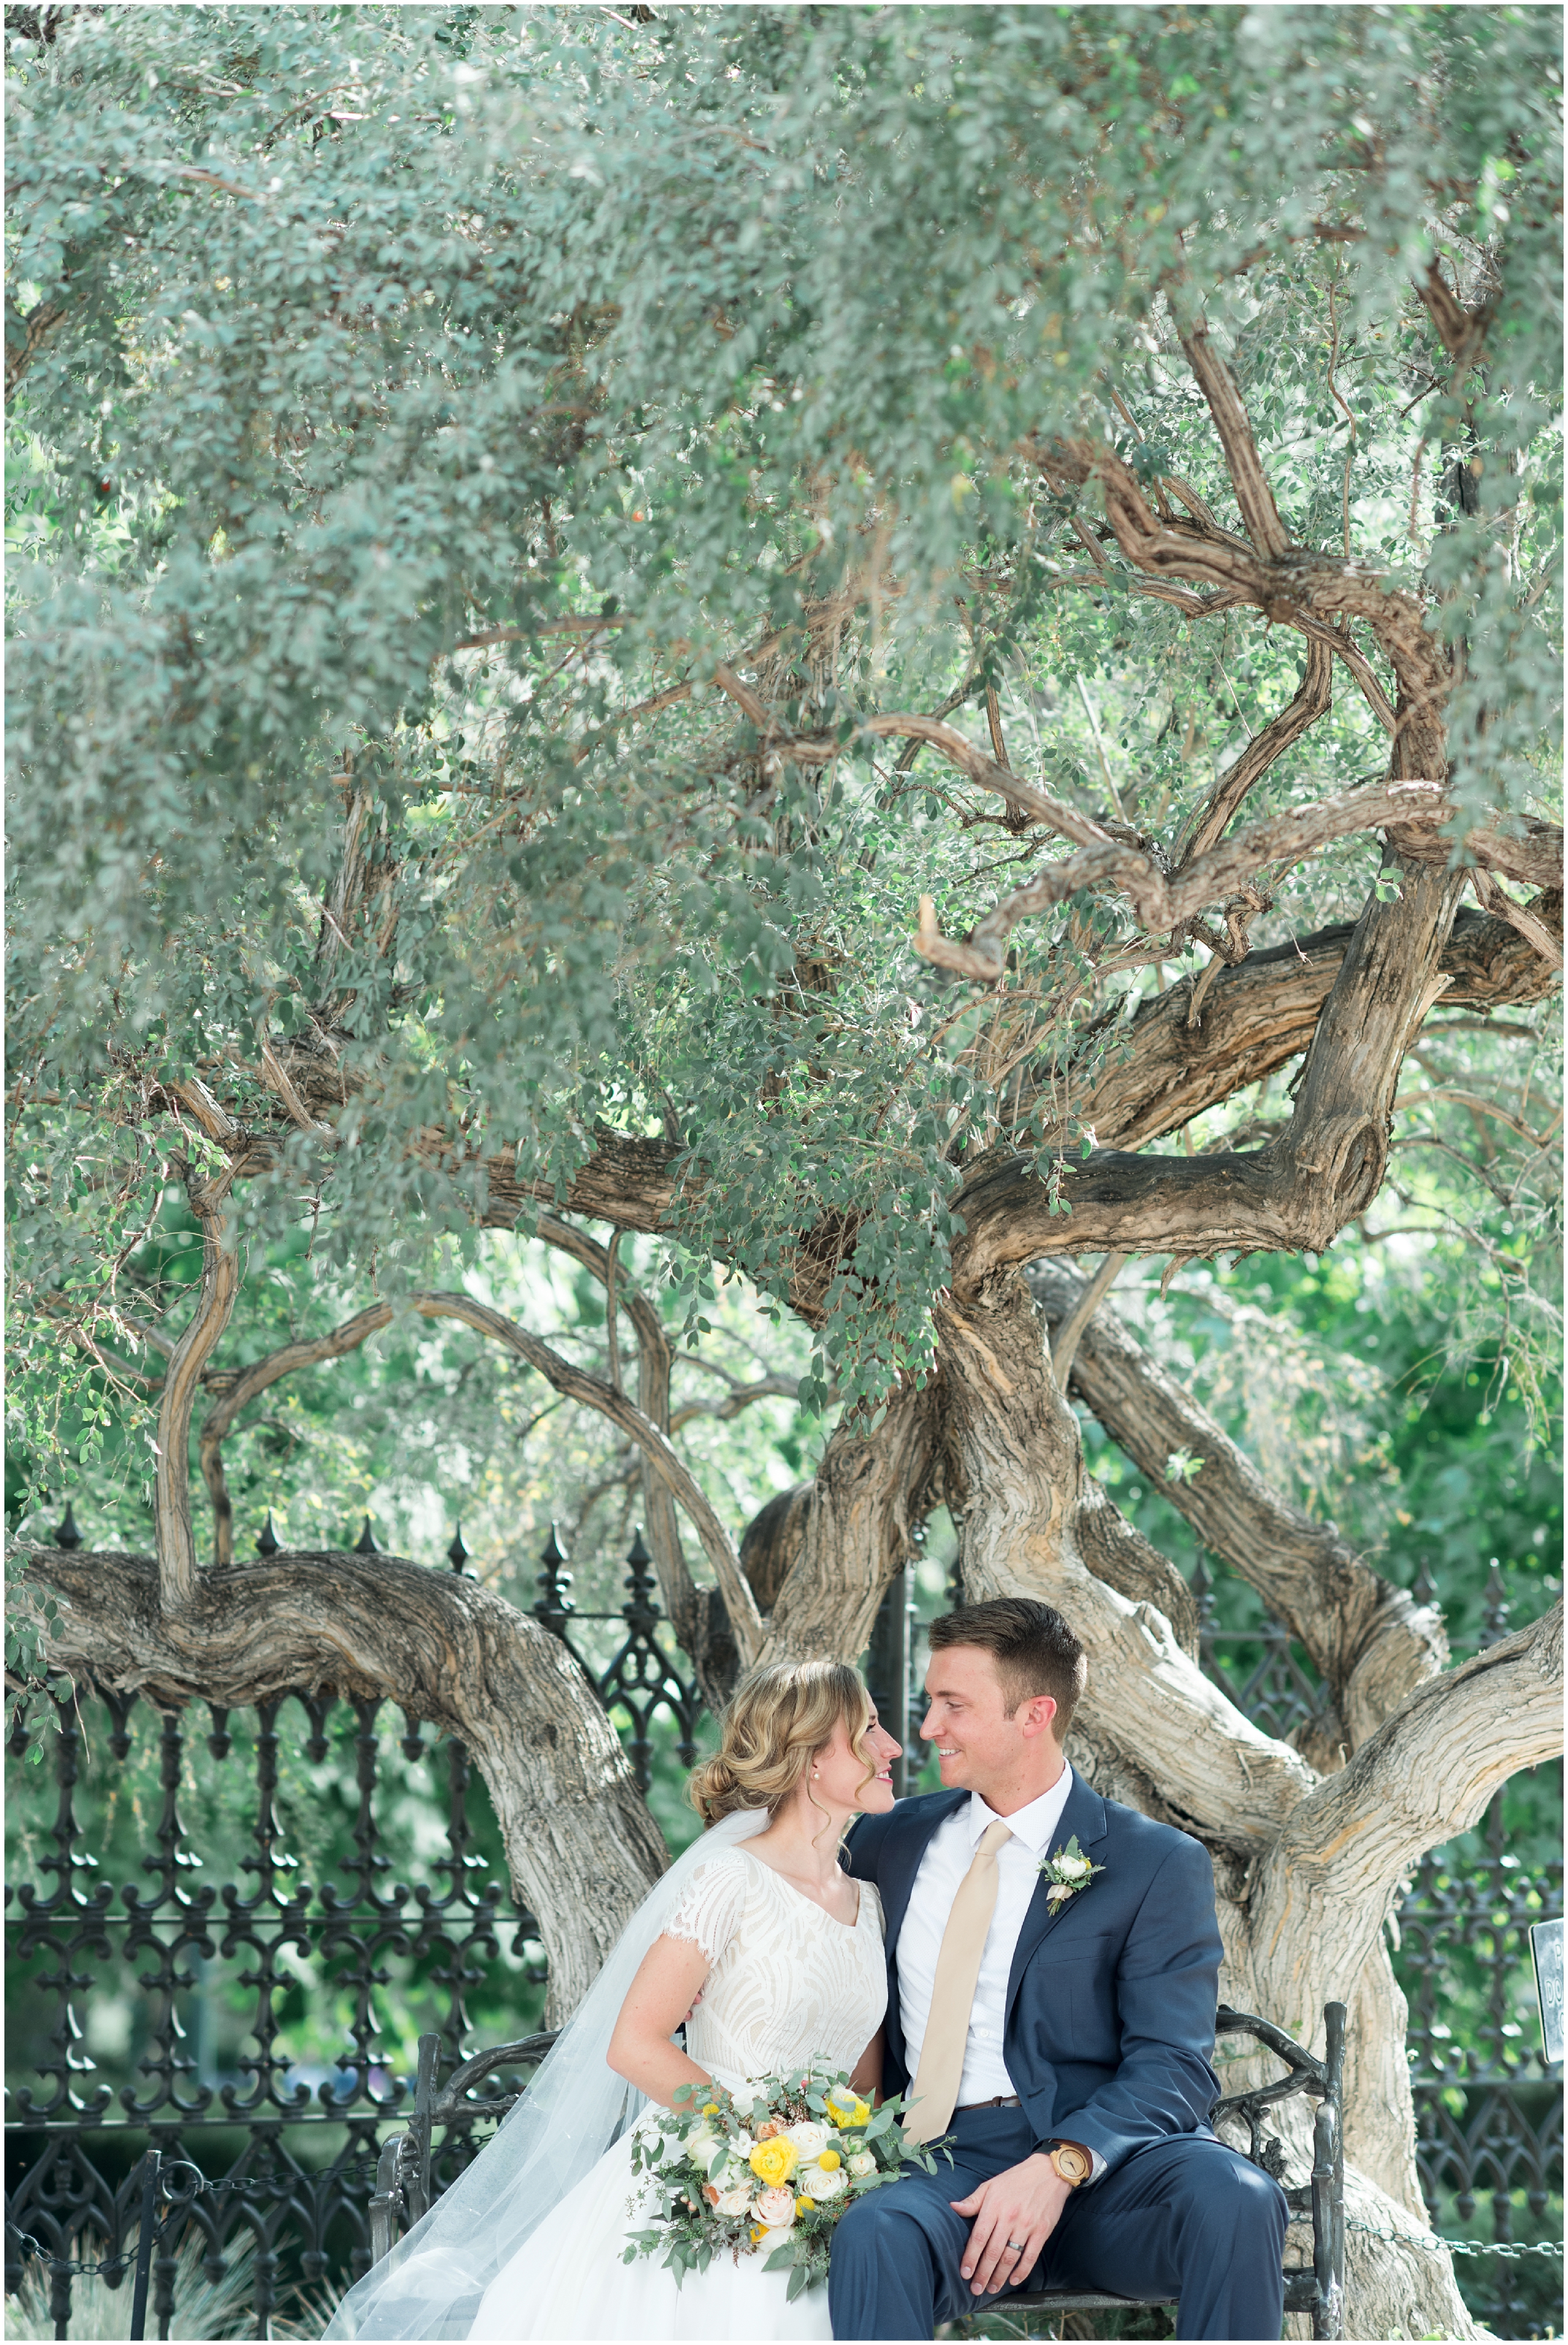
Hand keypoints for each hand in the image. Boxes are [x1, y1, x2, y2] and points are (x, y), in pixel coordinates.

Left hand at [951, 2153, 1071, 2296]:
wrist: (1048, 2172)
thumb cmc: (1016, 2179)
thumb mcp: (991, 2185)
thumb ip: (973, 2200)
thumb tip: (953, 2207)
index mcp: (994, 2205)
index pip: (978, 2237)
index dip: (970, 2258)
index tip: (964, 2273)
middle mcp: (1009, 2217)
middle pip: (993, 2252)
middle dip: (983, 2273)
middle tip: (976, 2289)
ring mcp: (1026, 2226)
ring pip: (1010, 2257)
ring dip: (1000, 2276)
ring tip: (992, 2288)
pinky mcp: (1042, 2231)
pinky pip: (1030, 2256)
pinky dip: (1022, 2271)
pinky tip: (1013, 2280)